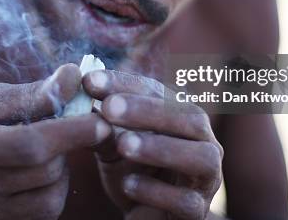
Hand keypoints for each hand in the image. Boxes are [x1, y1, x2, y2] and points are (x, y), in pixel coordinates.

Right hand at [0, 64, 111, 219]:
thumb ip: (35, 93)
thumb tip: (76, 76)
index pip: (31, 144)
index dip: (71, 132)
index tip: (101, 119)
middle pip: (46, 171)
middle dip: (68, 146)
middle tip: (69, 128)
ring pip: (51, 197)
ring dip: (62, 171)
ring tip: (47, 152)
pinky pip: (44, 213)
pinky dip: (53, 190)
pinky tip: (40, 173)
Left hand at [83, 70, 222, 219]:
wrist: (146, 215)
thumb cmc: (133, 170)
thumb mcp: (114, 143)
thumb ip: (103, 121)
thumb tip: (81, 90)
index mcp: (182, 116)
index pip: (160, 92)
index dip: (126, 84)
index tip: (91, 81)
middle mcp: (203, 141)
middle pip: (189, 118)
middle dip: (148, 110)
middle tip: (110, 107)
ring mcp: (206, 177)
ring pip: (200, 157)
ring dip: (161, 148)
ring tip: (123, 145)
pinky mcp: (198, 211)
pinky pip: (186, 200)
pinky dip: (157, 191)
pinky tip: (129, 184)